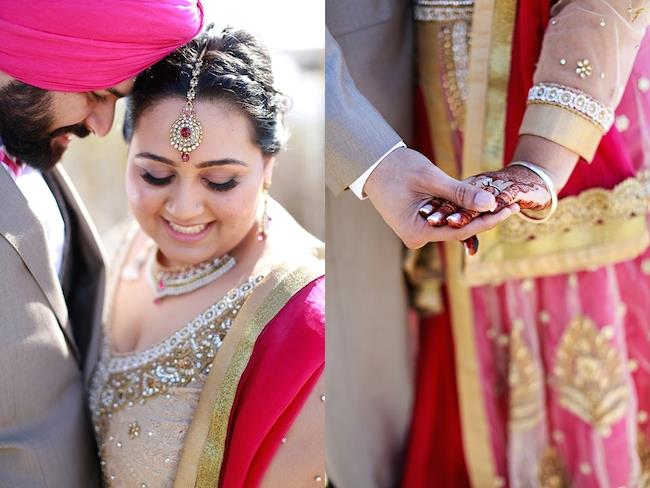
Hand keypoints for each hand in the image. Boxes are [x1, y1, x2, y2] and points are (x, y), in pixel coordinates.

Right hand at [363, 147, 518, 248]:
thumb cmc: (396, 168)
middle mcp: (416, 238)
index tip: (511, 209)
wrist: (372, 164)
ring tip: (500, 201)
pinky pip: (442, 219)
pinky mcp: (417, 224)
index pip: (461, 231)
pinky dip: (458, 210)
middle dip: (483, 217)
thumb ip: (459, 193)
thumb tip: (490, 203)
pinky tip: (478, 200)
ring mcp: (416, 232)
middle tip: (511, 204)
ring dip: (472, 213)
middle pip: (457, 230)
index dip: (488, 221)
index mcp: (416, 232)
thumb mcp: (430, 178)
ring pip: (451, 225)